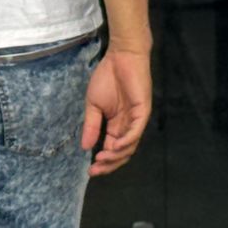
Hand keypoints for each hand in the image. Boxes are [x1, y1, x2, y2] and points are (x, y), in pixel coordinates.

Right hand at [80, 45, 151, 176]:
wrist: (120, 57)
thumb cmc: (108, 77)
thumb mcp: (93, 105)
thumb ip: (91, 125)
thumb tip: (84, 147)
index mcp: (117, 125)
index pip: (112, 149)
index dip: (103, 161)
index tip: (90, 169)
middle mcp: (128, 126)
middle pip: (122, 153)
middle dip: (109, 164)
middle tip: (95, 170)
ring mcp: (136, 120)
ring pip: (129, 146)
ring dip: (116, 155)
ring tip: (101, 158)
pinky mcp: (142, 112)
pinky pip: (136, 132)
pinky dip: (126, 141)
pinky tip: (114, 146)